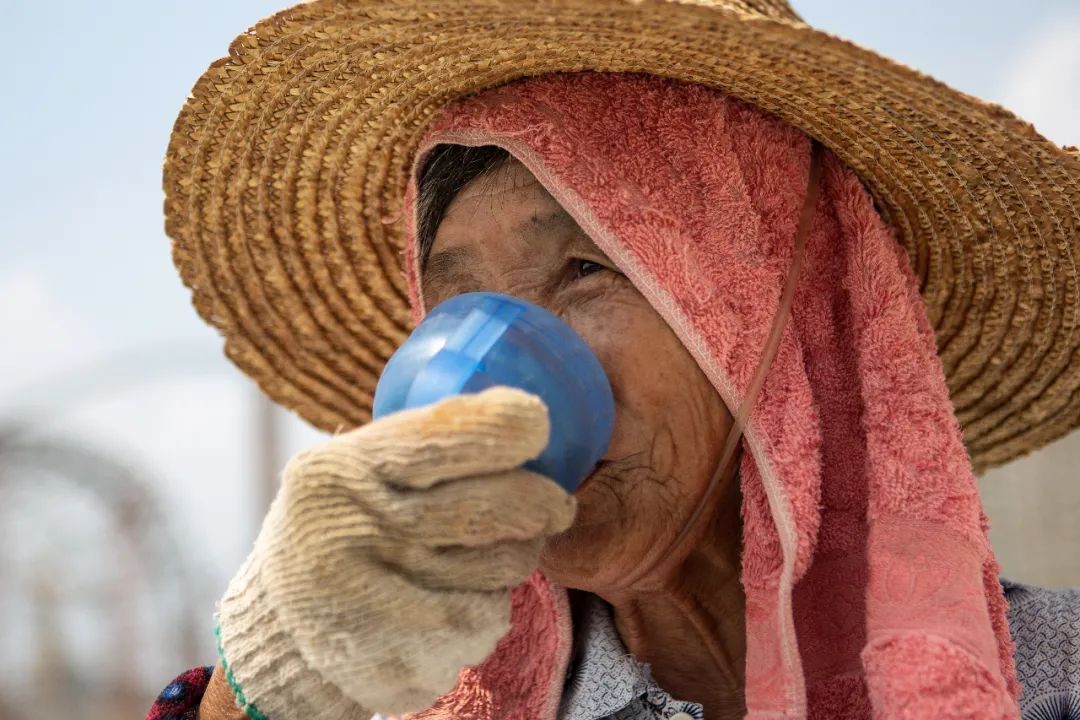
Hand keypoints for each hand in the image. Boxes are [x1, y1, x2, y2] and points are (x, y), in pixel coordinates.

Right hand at [215, 387, 575, 719]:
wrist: (281, 634)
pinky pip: (488, 616)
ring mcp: (378, 602)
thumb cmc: (335, 529)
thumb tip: (515, 415)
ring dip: (519, 551)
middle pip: (484, 509)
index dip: (497, 427)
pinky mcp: (404, 656)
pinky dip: (491, 602)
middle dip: (539, 500)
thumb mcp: (343, 473)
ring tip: (504, 545)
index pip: (434, 438)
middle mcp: (355, 534)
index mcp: (339, 473)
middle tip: (557, 501)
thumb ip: (413, 444)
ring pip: (499, 566)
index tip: (536, 421)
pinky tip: (464, 594)